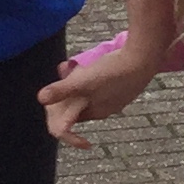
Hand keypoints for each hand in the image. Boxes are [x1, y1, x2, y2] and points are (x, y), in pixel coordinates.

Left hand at [37, 37, 166, 148]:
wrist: (143, 59)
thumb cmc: (113, 72)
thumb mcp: (83, 81)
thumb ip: (62, 90)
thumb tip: (40, 98)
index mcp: (92, 112)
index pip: (68, 124)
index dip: (55, 115)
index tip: (50, 105)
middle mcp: (103, 110)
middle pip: (76, 108)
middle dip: (65, 96)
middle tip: (62, 76)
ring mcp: (114, 100)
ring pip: (87, 96)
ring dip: (76, 84)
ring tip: (71, 67)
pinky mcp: (122, 88)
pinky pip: (99, 88)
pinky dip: (89, 79)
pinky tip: (89, 64)